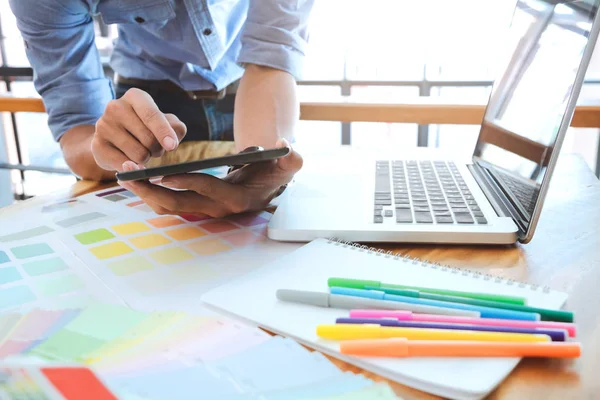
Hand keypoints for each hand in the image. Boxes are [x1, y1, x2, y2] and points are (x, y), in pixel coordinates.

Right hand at [92, 88, 186, 171]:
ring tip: (141, 152)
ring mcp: (103, 125)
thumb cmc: (147, 128)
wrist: (115, 138)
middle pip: (148, 138)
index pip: (152, 115)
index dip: (163, 132)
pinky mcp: (97, 145)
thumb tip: (171, 143)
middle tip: (155, 148)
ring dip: (146, 159)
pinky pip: (124, 165)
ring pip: (138, 154)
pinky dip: (133, 169)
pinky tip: (130, 161)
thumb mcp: (166, 123)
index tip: (172, 146)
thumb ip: (176, 129)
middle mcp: (116, 106)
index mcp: (135, 96)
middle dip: (158, 150)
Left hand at [118, 138, 301, 217]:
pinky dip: (149, 192)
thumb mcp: (287, 165)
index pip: (206, 190)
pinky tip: (135, 178)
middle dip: (150, 190)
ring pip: (168, 205)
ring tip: (124, 174)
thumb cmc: (276, 173)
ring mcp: (203, 208)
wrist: (268, 186)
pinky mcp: (195, 204)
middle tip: (127, 174)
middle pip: (177, 203)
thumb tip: (284, 145)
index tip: (160, 175)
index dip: (184, 182)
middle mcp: (216, 208)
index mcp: (235, 199)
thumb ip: (291, 157)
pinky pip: (168, 202)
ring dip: (144, 192)